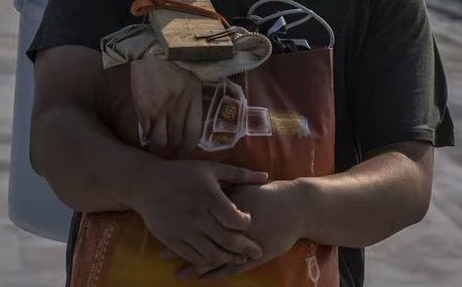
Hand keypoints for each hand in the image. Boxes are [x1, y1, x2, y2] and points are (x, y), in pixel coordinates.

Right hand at [131, 56, 203, 152]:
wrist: (148, 61)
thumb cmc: (172, 72)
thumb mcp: (192, 82)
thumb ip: (195, 101)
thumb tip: (198, 123)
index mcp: (192, 97)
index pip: (193, 131)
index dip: (190, 145)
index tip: (187, 149)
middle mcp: (176, 106)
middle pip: (176, 139)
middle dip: (175, 148)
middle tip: (174, 149)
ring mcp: (158, 110)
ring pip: (160, 140)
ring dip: (162, 145)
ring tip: (163, 143)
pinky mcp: (143, 111)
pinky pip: (146, 133)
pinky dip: (149, 136)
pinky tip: (151, 133)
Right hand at [131, 158, 267, 275]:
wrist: (145, 183)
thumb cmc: (182, 173)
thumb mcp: (211, 168)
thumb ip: (240, 174)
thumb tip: (266, 176)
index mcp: (209, 197)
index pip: (235, 219)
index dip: (246, 223)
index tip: (248, 221)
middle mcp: (197, 216)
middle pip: (227, 240)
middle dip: (245, 249)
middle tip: (257, 252)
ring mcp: (184, 230)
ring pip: (211, 253)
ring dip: (228, 259)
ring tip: (239, 260)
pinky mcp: (171, 240)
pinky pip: (192, 256)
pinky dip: (206, 261)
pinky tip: (215, 258)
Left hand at [178, 180, 309, 280]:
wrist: (299, 206)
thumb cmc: (273, 194)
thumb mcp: (248, 186)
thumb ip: (229, 187)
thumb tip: (207, 185)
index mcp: (231, 207)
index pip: (201, 218)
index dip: (183, 223)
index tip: (165, 226)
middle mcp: (235, 228)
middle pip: (203, 239)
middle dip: (183, 248)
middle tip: (162, 254)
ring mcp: (244, 244)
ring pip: (216, 258)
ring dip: (196, 266)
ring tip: (177, 274)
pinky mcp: (254, 256)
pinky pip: (232, 269)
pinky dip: (216, 275)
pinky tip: (202, 279)